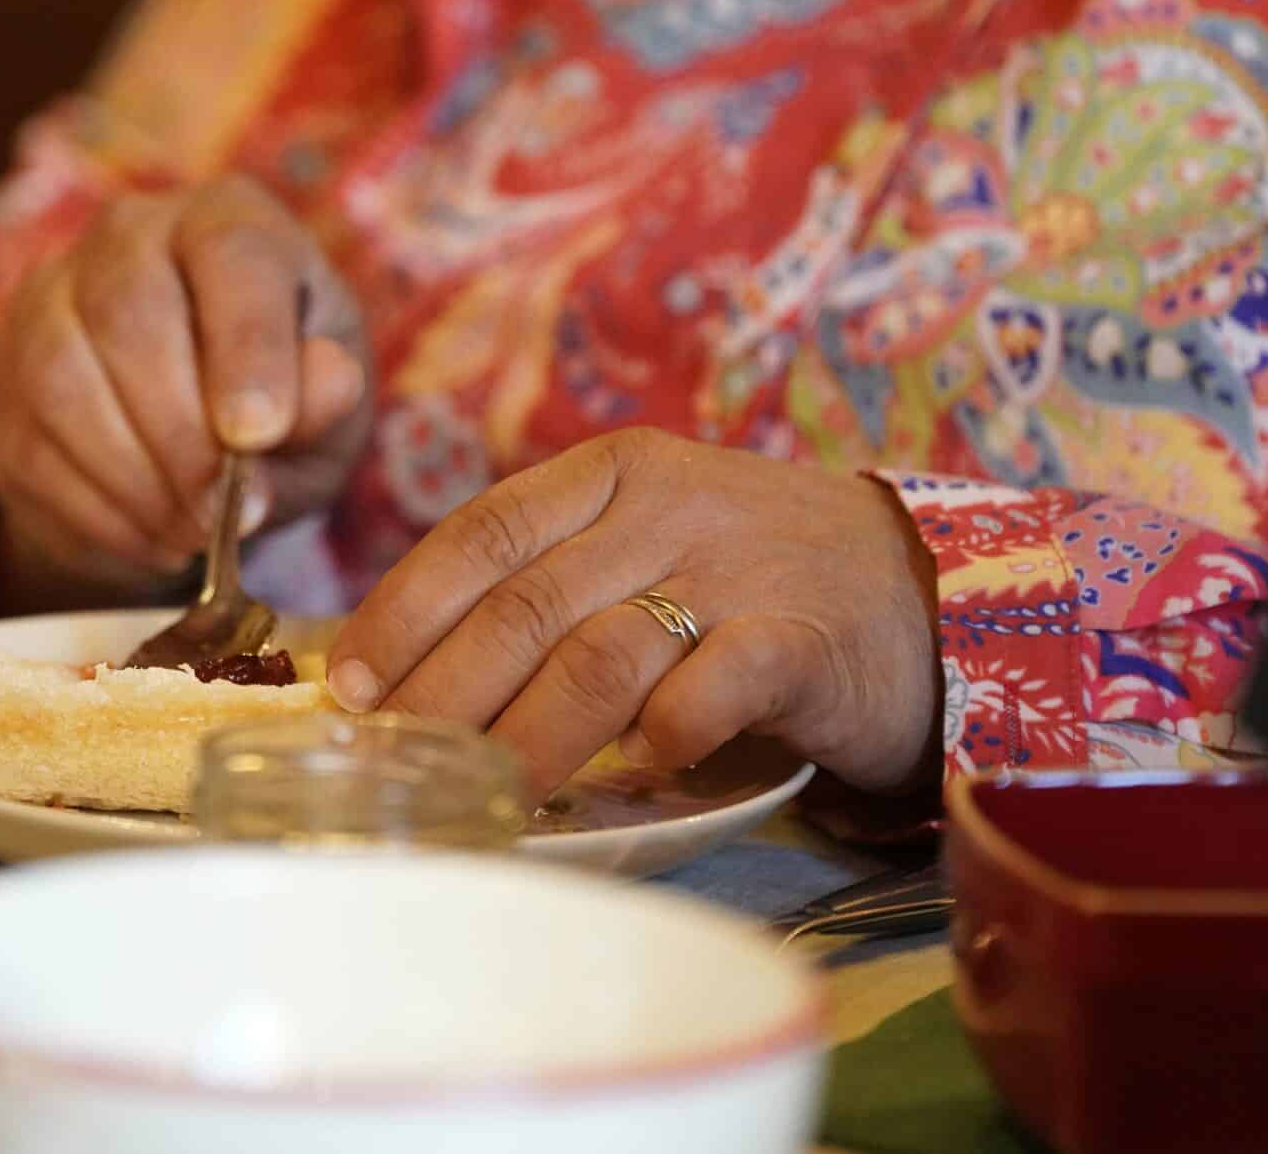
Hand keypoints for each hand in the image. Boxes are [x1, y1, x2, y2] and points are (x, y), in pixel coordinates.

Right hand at [0, 175, 371, 593]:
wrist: (192, 439)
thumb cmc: (277, 403)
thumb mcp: (330, 405)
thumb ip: (328, 400)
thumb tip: (316, 396)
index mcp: (225, 219)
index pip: (230, 255)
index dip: (245, 345)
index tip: (258, 434)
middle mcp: (124, 236)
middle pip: (129, 317)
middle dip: (180, 436)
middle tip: (222, 515)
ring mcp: (43, 301)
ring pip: (61, 382)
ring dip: (133, 481)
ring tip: (190, 533)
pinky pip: (28, 445)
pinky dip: (95, 510)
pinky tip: (149, 535)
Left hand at [325, 429, 941, 801]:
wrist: (919, 581)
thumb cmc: (746, 576)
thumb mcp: (641, 542)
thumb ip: (548, 583)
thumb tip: (410, 677)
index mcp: (608, 475)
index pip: (478, 536)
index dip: (402, 614)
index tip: (348, 687)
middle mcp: (663, 507)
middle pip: (523, 606)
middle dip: (443, 694)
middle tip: (395, 765)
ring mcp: (735, 566)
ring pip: (599, 655)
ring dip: (529, 736)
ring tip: (482, 792)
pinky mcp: (802, 635)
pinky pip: (712, 685)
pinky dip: (662, 733)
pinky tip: (630, 772)